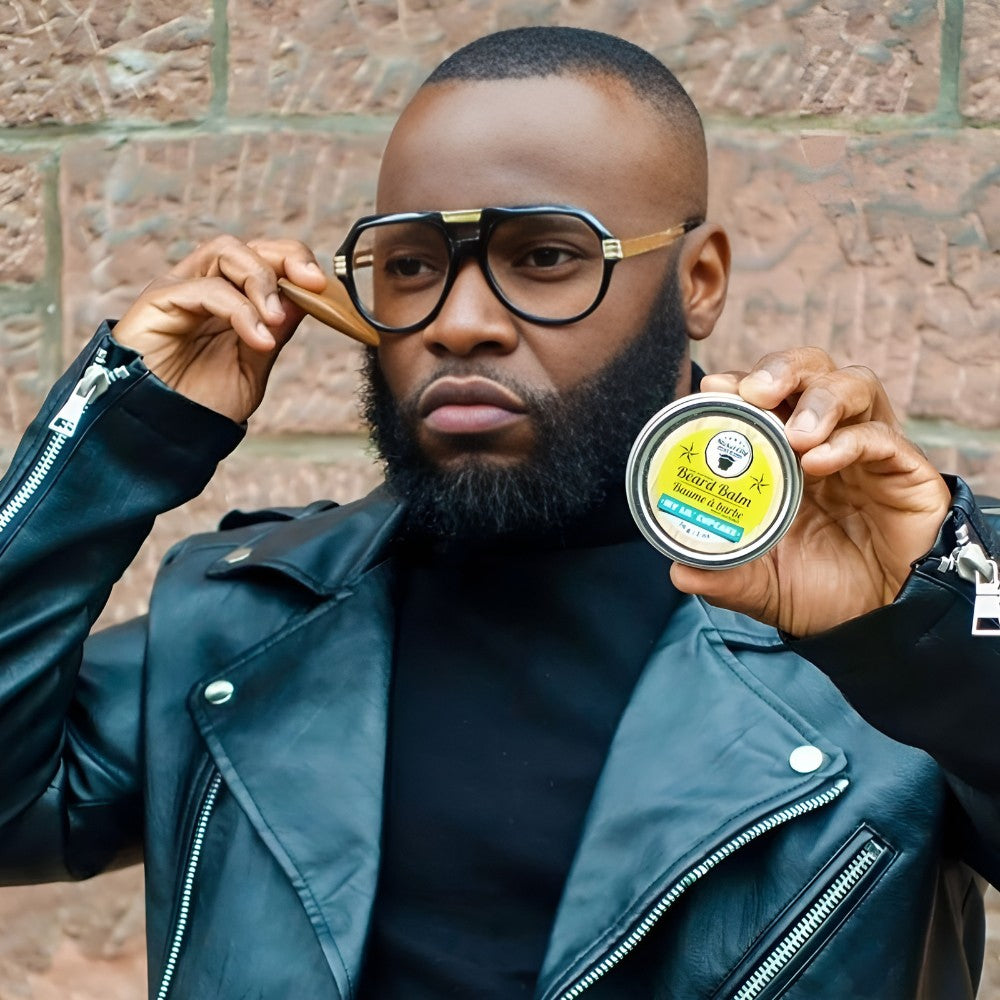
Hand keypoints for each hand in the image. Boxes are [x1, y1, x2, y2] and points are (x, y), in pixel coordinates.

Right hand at [113, 236, 328, 422]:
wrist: (165, 436)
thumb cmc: (201, 404)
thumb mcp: (254, 367)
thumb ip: (276, 331)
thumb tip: (305, 297)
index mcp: (231, 300)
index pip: (265, 259)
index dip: (296, 262)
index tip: (323, 284)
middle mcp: (205, 287)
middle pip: (248, 246)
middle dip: (286, 259)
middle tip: (311, 285)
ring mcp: (180, 290)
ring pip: (225, 252)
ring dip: (261, 280)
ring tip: (275, 321)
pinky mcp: (158, 301)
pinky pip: (203, 288)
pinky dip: (239, 309)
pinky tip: (258, 338)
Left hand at [669, 348, 950, 636]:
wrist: (877, 627)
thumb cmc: (820, 592)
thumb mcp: (761, 585)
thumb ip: (724, 577)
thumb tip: (679, 572)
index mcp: (787, 453)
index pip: (765, 395)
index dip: (740, 383)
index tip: (712, 388)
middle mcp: (828, 440)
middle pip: (811, 371)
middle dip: (781, 370)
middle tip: (754, 392)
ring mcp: (870, 452)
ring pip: (854, 387)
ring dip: (820, 399)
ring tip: (796, 435)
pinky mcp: (908, 473)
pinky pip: (884, 439)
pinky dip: (851, 441)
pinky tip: (821, 461)